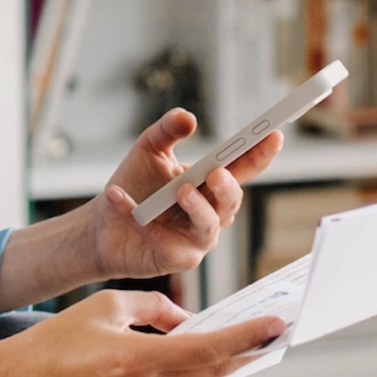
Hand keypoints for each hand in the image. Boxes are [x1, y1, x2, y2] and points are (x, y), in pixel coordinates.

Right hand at [0, 290, 284, 376]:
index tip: (276, 325)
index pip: (209, 350)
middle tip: (266, 333)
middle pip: (210, 373)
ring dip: (194, 367)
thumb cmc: (59, 341)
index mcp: (139, 360)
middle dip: (239, 351)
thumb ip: (155, 310)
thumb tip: (188, 320)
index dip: (247, 338)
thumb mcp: (107, 306)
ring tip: (167, 347)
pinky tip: (146, 370)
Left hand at [88, 108, 283, 279]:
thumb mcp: (148, 149)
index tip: (274, 134)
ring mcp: (197, 239)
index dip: (262, 153)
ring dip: (197, 208)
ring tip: (180, 191)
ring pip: (209, 225)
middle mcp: (211, 212)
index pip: (244, 167)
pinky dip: (139, 219)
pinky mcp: (176, 259)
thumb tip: (188, 118)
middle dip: (228, 187)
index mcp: (210, 183)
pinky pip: (165, 241)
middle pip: (231, 200)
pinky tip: (116, 196)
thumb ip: (167, 130)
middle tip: (216, 173)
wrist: (103, 225)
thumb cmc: (134, 187)